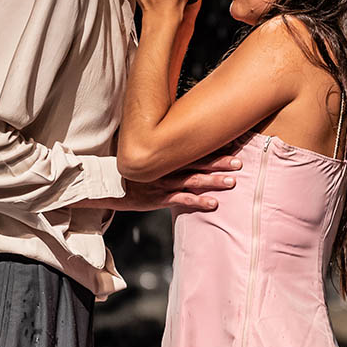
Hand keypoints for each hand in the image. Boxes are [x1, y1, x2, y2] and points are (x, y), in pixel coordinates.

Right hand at [72, 153, 241, 211]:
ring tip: (231, 182)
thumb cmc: (131, 170)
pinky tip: (213, 204)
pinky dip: (198, 202)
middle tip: (239, 162)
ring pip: (193, 181)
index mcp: (167, 156)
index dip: (213, 147)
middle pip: (198, 163)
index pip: (194, 149)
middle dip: (220, 162)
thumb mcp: (149, 157)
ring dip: (213, 181)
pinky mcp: (158, 199)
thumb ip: (167, 153)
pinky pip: (181, 200)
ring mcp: (164, 183)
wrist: (107, 184)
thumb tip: (183, 144)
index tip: (232, 143)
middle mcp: (167, 167)